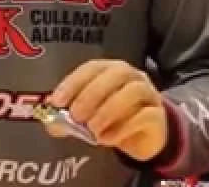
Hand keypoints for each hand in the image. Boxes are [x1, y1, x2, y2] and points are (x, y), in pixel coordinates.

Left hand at [48, 60, 167, 161]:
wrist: (145, 137)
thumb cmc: (113, 119)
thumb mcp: (88, 117)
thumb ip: (69, 118)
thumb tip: (50, 122)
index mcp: (111, 70)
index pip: (92, 68)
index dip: (74, 82)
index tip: (57, 101)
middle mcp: (132, 77)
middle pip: (116, 73)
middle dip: (92, 94)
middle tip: (76, 116)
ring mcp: (149, 94)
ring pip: (133, 91)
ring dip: (109, 110)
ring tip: (93, 130)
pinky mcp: (158, 116)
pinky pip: (145, 115)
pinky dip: (123, 127)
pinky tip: (107, 140)